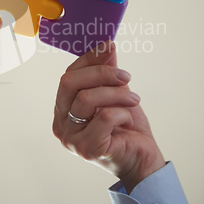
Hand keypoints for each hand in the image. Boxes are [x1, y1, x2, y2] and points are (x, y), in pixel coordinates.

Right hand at [53, 42, 164, 192]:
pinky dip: (121, 113)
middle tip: (125, 76)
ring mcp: (71, 139)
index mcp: (63, 109)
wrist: (141, 159)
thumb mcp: (115, 93)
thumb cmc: (125, 127)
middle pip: (69, 83)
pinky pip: (104, 118)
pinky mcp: (87, 149)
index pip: (68, 76)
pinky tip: (128, 119)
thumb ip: (107, 71)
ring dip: (116, 94)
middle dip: (100, 73)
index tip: (109, 47)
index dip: (88, 59)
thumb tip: (106, 45)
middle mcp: (61, 124)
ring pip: (87, 99)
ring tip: (134, 99)